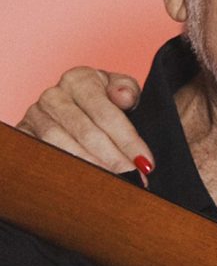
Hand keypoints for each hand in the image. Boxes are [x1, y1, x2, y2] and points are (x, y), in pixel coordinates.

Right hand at [16, 67, 149, 177]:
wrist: (75, 107)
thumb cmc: (103, 100)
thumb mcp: (121, 91)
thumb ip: (128, 90)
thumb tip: (123, 97)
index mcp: (80, 79)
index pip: (107, 114)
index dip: (128, 140)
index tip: (144, 163)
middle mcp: (54, 96)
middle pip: (86, 133)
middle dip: (112, 160)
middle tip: (131, 180)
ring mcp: (35, 116)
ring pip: (61, 147)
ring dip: (88, 169)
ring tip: (109, 186)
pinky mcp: (23, 135)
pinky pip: (40, 157)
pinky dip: (61, 172)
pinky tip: (80, 185)